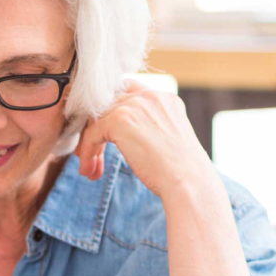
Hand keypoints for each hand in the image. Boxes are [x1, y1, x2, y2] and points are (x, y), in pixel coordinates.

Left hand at [73, 80, 215, 199]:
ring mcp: (135, 105)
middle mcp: (150, 96)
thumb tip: (123, 136)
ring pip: (98, 121)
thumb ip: (147, 128)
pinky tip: (89, 171)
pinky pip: (92, 133)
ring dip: (90, 146)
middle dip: (99, 133)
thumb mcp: (167, 139)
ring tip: (90, 170)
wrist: (188, 182)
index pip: (128, 93)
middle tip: (94, 159)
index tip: (105, 138)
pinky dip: (87, 152)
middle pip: (109, 106)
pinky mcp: (120, 120)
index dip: (112, 113)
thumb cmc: (181, 171)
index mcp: (165, 99)